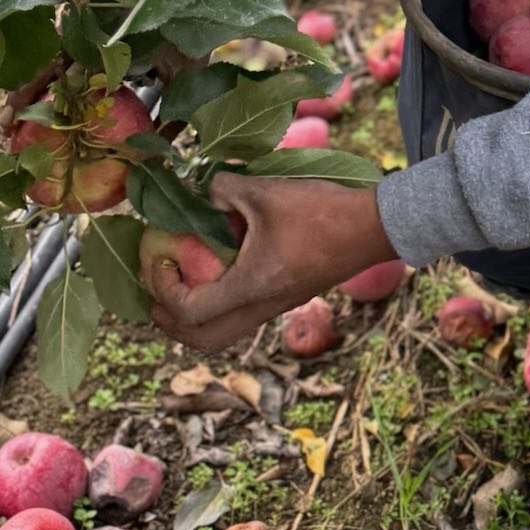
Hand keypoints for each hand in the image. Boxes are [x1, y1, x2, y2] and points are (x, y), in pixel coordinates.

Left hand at [148, 170, 395, 353]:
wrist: (371, 228)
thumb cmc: (321, 211)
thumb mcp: (267, 191)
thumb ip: (225, 188)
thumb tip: (201, 191)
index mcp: (252, 286)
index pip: (190, 311)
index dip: (164, 289)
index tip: (159, 259)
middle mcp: (261, 307)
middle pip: (202, 341)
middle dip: (170, 321)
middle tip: (157, 291)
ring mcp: (276, 308)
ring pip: (222, 334)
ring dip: (193, 318)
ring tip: (182, 284)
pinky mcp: (286, 299)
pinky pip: (240, 317)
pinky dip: (217, 305)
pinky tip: (218, 270)